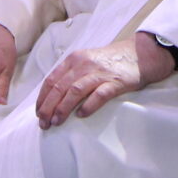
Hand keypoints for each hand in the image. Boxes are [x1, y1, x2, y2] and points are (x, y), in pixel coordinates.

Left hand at [35, 32, 174, 128]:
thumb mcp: (86, 62)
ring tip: (57, 122)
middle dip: (48, 107)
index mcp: (74, 60)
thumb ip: (70, 75)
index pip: (51, 80)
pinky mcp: (115, 82)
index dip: (42, 98)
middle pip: (60, 87)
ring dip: (63, 108)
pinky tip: (81, 115)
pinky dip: (89, 105)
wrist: (139, 55)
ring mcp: (100, 73)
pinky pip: (99, 94)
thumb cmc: (109, 62)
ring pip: (75, 91)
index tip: (38, 112)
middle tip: (44, 123)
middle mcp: (84, 65)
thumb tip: (52, 97)